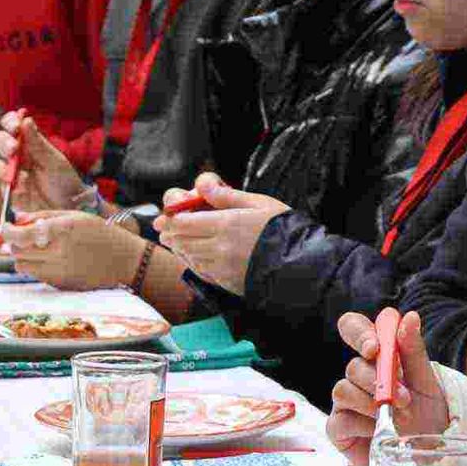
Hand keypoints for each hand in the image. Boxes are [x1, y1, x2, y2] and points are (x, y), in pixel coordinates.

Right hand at [0, 112, 86, 214]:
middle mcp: (18, 157)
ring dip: (3, 162)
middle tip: (14, 148)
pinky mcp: (8, 192)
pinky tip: (17, 182)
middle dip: (4, 141)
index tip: (15, 123)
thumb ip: (38, 143)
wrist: (69, 209)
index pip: (14, 127)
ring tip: (17, 167)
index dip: (10, 122)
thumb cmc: (64, 182)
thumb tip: (26, 119)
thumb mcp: (54, 161)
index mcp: (30, 144)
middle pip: (1, 142)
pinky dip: (5, 178)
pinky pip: (0, 182)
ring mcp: (11, 175)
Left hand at [0, 210, 146, 290]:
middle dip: (15, 243)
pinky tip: (51, 259)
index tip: (5, 228)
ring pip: (22, 266)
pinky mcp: (60, 284)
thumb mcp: (73, 216)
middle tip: (22, 236)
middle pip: (17, 252)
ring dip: (23, 257)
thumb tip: (17, 218)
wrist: (124, 260)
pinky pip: (36, 276)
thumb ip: (43, 216)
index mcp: (61, 231)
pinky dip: (36, 267)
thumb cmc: (100, 233)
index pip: (20, 235)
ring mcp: (59, 272)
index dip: (7, 231)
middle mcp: (58, 253)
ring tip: (37, 249)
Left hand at [153, 173, 285, 295]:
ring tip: (175, 241)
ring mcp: (221, 268)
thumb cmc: (283, 229)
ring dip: (179, 248)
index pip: (183, 222)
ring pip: (189, 257)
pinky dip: (192, 262)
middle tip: (164, 228)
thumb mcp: (259, 203)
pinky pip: (201, 271)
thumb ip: (226, 195)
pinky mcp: (227, 282)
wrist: (302, 267)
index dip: (170, 218)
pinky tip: (193, 257)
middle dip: (170, 233)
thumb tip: (202, 183)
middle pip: (182, 240)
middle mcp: (219, 248)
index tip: (165, 216)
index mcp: (225, 224)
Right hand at [327, 309, 451, 465]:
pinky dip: (361, 425)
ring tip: (395, 418)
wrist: (429, 456)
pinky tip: (378, 432)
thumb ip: (414, 351)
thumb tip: (410, 316)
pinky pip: (340, 419)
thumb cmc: (427, 415)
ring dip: (370, 403)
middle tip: (404, 398)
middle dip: (378, 381)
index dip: (358, 333)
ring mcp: (345, 402)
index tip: (374, 348)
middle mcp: (357, 376)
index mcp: (376, 357)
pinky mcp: (338, 428)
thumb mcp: (427, 382)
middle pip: (352, 365)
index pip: (353, 328)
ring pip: (342, 389)